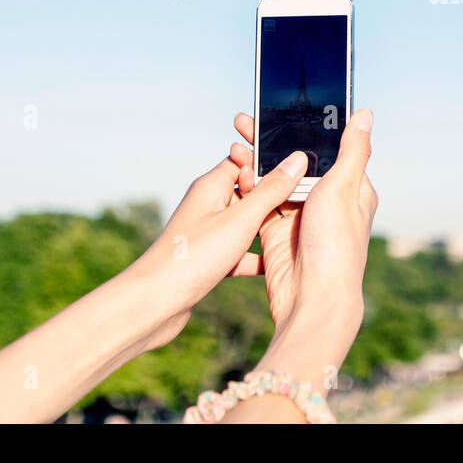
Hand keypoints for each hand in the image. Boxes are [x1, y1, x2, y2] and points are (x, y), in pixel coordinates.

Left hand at [125, 137, 310, 351]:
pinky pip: (239, 251)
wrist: (156, 303)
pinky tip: (277, 266)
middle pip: (248, 192)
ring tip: (299, 230)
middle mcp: (208, 205)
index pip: (245, 161)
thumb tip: (297, 159)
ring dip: (267, 227)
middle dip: (275, 197)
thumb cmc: (194, 256)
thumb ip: (271, 191)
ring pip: (246, 223)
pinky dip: (256, 256)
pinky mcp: (209, 258)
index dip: (270, 163)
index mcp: (211, 186)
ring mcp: (208, 232)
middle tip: (307, 201)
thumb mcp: (241, 220)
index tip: (301, 167)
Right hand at [226, 109, 376, 391]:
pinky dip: (247, 186)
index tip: (280, 107)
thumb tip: (365, 113)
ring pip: (274, 179)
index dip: (304, 126)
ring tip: (235, 142)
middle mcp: (325, 199)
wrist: (312, 298)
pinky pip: (259, 202)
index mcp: (350, 187)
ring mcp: (299, 215)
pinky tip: (233, 170)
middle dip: (270, 140)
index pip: (327, 146)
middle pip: (295, 161)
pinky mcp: (275, 231)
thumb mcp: (345, 188)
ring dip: (254, 161)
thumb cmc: (337, 244)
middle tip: (244, 120)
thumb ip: (352, 150)